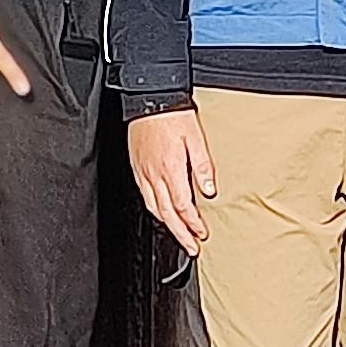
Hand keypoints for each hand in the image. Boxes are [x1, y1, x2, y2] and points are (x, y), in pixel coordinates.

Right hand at [130, 107, 217, 251]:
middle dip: (180, 234)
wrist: (149, 99)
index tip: (203, 233)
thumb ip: (202, 166)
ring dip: (167, 224)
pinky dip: (154, 209)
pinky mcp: (137, 167)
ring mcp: (143, 172)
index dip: (193, 223)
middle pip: (167, 213)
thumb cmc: (172, 115)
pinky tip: (161, 212)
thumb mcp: (195, 138)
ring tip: (178, 235)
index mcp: (170, 169)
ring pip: (153, 207)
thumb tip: (208, 190)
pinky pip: (145, 195)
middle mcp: (153, 174)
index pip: (183, 206)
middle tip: (191, 247)